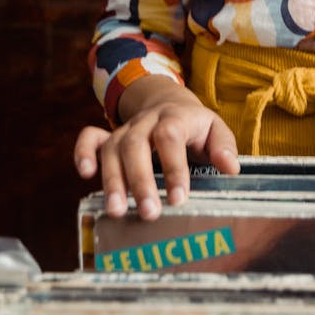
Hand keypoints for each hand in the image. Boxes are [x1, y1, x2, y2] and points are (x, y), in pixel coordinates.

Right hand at [73, 75, 238, 220]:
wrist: (168, 102)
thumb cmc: (194, 125)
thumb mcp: (215, 129)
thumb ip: (224, 146)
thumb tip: (231, 167)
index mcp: (175, 117)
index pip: (170, 137)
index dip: (174, 167)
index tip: (179, 199)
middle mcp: (145, 122)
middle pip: (136, 145)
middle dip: (140, 180)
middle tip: (149, 213)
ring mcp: (124, 129)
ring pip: (112, 149)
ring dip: (113, 180)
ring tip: (118, 211)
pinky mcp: (108, 137)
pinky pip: (89, 138)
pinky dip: (82, 153)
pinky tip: (85, 175)